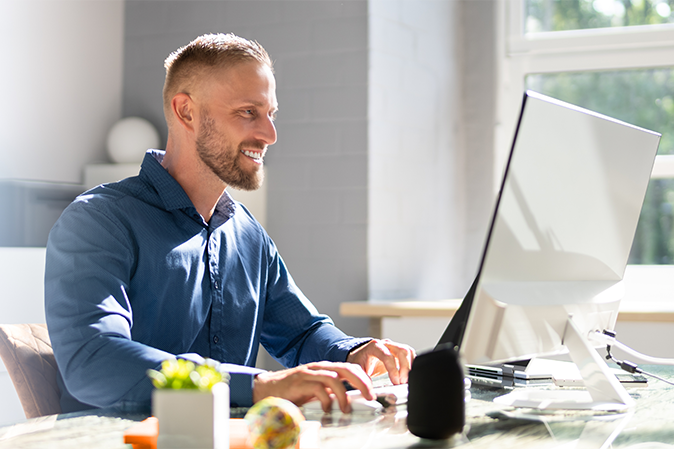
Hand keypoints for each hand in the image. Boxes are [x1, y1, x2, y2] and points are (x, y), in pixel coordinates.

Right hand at [252, 361, 374, 412]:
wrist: (268, 388)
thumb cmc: (294, 391)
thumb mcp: (317, 390)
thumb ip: (332, 392)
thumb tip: (351, 401)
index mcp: (326, 368)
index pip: (351, 367)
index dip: (364, 378)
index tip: (372, 391)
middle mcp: (320, 367)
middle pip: (347, 369)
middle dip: (361, 382)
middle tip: (369, 396)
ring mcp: (310, 372)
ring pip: (334, 377)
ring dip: (344, 394)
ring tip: (346, 408)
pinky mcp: (300, 381)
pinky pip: (318, 388)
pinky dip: (326, 399)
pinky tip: (327, 409)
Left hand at [346, 339, 415, 384]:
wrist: (359, 355)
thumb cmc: (358, 361)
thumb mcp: (357, 370)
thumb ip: (363, 378)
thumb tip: (369, 391)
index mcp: (374, 346)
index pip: (388, 355)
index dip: (393, 369)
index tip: (396, 381)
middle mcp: (386, 344)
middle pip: (402, 351)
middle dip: (405, 368)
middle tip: (402, 382)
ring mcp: (393, 346)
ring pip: (408, 352)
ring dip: (410, 366)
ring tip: (405, 380)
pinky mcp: (399, 351)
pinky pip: (410, 355)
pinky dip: (411, 365)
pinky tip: (408, 375)